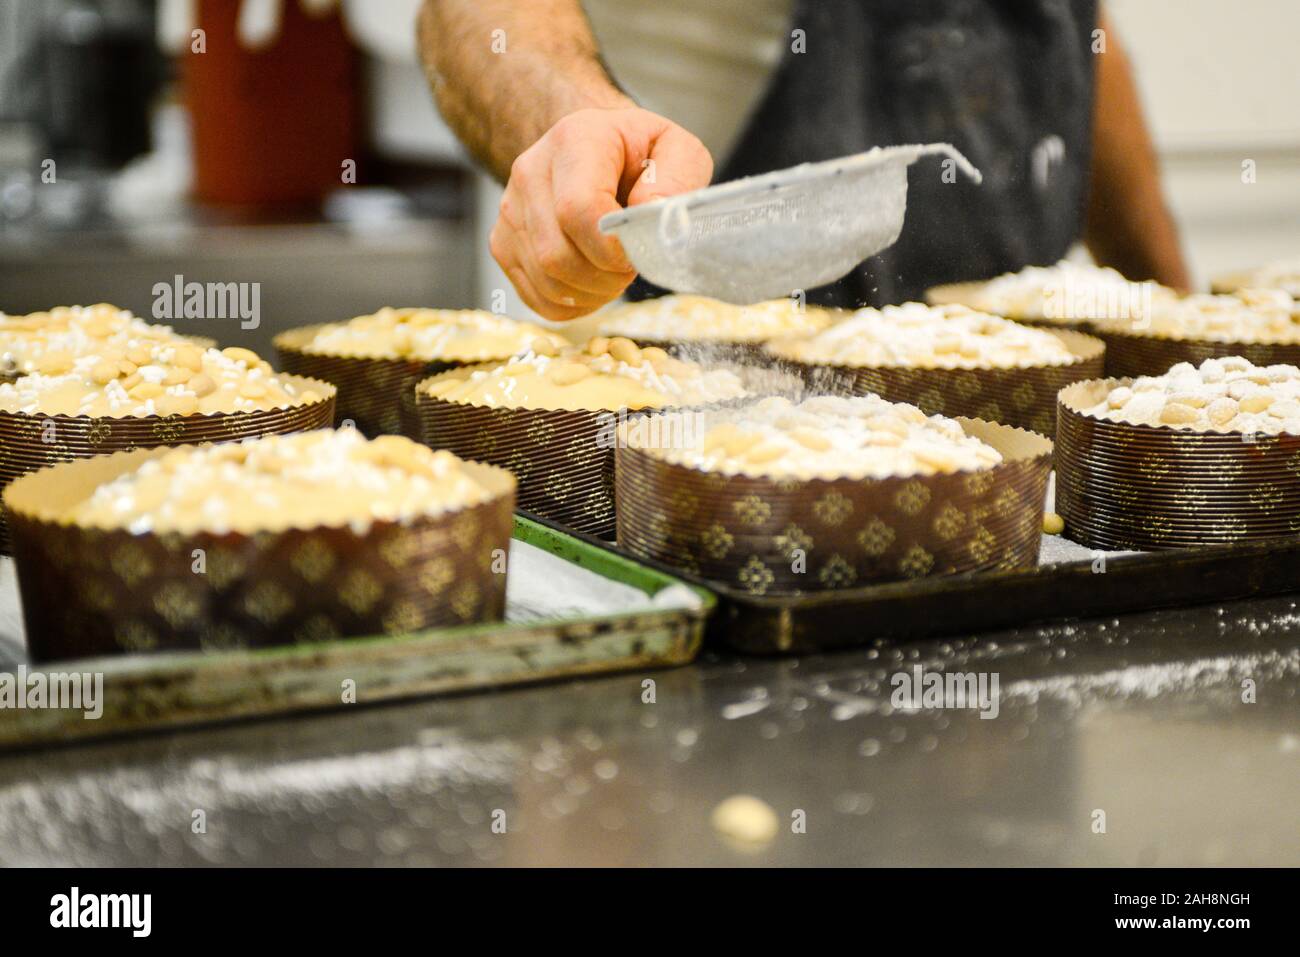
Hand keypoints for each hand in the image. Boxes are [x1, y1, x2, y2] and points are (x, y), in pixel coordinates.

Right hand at [490, 106, 712, 319]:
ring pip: (545, 279)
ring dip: (591, 293)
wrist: (599, 151)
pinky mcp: (503, 243)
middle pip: (556, 254)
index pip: (577, 209)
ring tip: (614, 273)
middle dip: (604, 277)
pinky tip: (593, 285)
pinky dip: (571, 304)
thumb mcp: (678, 151)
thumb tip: (649, 216)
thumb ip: (678, 179)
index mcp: (575, 140)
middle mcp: (531, 172)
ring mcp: (510, 210)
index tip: (635, 256)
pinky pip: (535, 296)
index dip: (610, 249)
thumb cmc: (641, 155)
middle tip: (629, 267)